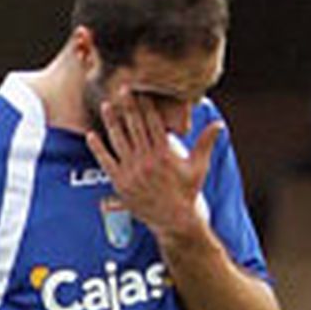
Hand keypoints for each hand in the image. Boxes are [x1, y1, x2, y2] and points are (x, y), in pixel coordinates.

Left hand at [86, 96, 221, 237]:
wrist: (175, 220)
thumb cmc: (188, 192)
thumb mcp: (199, 166)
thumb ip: (206, 143)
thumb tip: (219, 124)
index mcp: (164, 154)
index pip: (153, 123)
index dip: (146, 106)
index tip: (141, 91)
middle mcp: (146, 161)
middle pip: (135, 127)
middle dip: (128, 107)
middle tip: (122, 89)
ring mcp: (132, 172)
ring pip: (119, 141)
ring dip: (112, 122)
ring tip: (106, 105)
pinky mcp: (121, 184)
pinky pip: (106, 162)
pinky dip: (98, 149)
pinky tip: (91, 136)